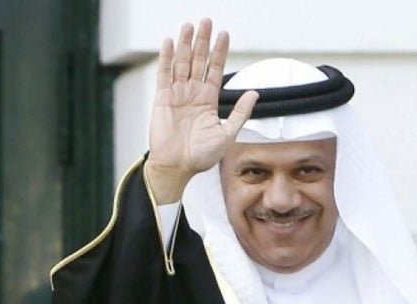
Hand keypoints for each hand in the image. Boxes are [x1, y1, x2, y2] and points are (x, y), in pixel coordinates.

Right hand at [145, 18, 257, 202]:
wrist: (177, 168)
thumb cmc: (200, 157)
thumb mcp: (227, 135)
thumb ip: (239, 113)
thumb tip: (254, 94)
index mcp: (208, 101)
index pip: (214, 70)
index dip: (219, 52)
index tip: (224, 35)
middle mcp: (192, 94)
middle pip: (198, 61)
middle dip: (203, 41)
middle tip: (206, 21)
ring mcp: (176, 95)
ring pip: (182, 64)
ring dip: (186, 45)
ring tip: (189, 26)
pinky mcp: (162, 100)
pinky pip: (164, 75)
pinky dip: (167, 59)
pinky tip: (171, 43)